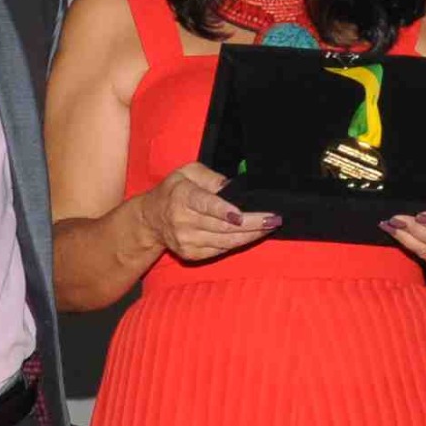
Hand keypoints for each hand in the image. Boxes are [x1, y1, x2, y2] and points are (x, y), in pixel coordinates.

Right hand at [138, 161, 278, 265]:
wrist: (151, 219)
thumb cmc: (175, 190)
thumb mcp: (188, 172)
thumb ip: (210, 177)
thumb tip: (232, 188)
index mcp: (182, 196)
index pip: (205, 205)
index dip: (224, 211)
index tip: (242, 215)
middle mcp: (183, 221)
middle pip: (222, 226)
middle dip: (251, 224)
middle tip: (273, 219)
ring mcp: (187, 241)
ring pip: (225, 241)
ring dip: (250, 235)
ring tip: (269, 227)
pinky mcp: (191, 254)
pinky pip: (221, 250)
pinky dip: (239, 243)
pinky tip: (252, 235)